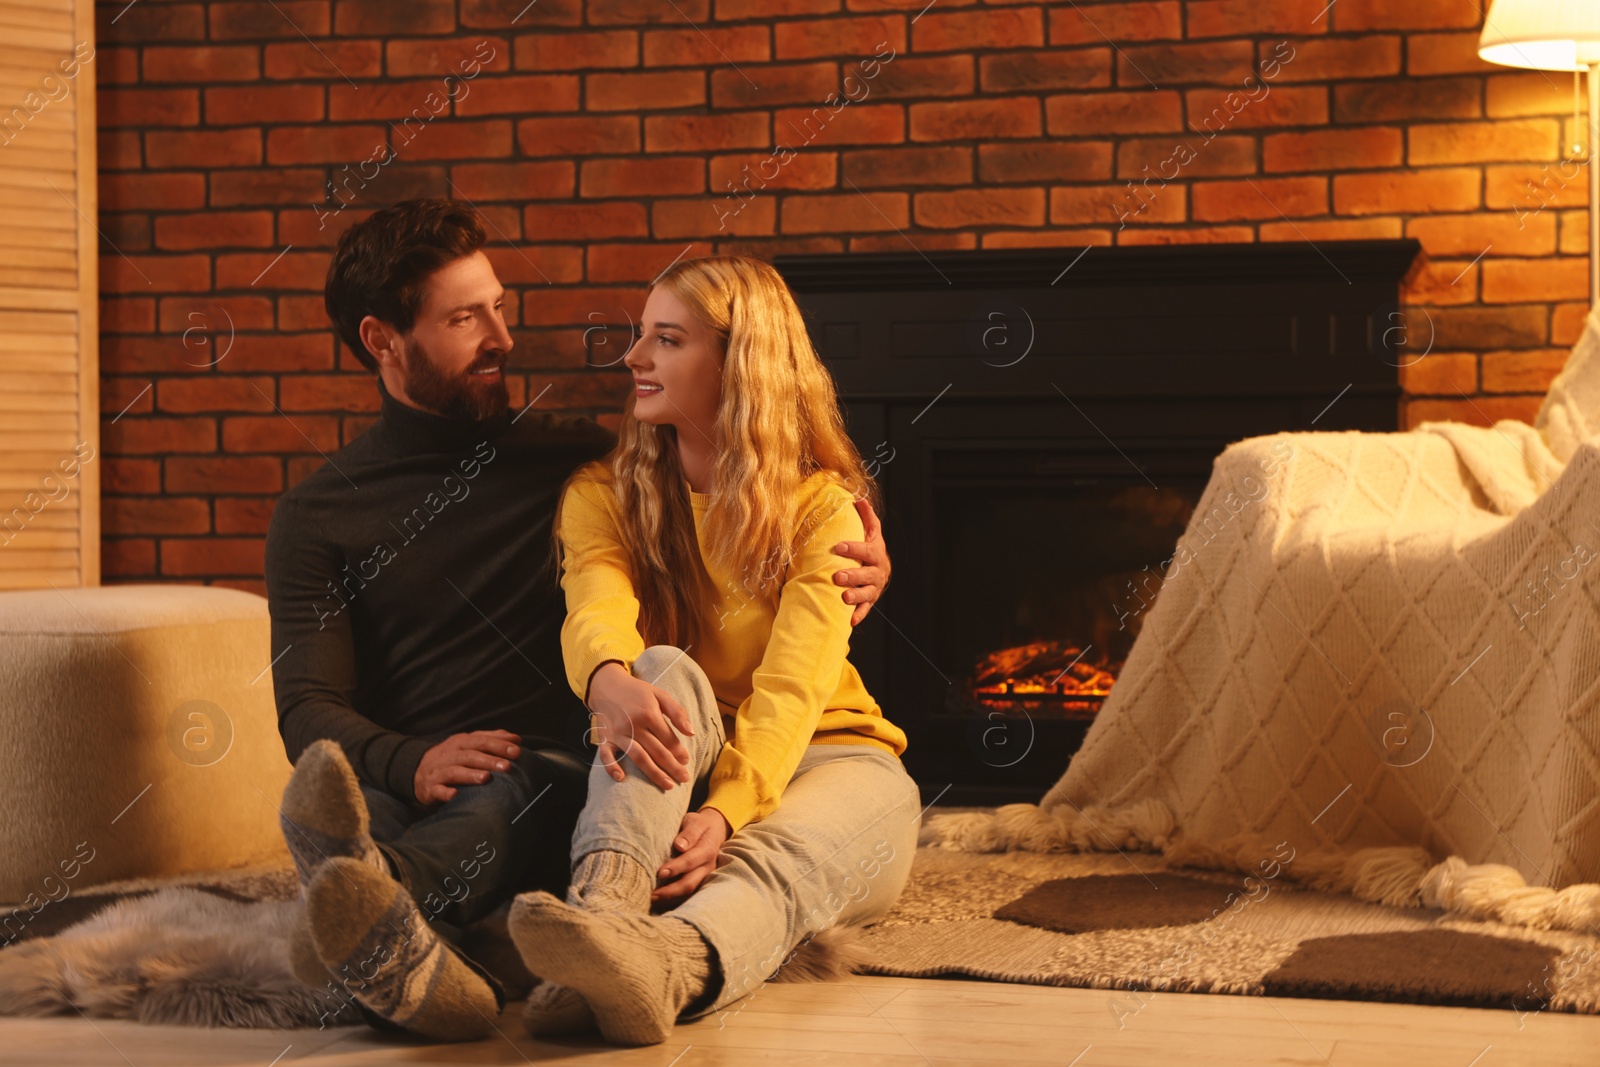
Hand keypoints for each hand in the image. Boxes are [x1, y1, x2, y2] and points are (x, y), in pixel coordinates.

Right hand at [413, 729, 520, 804]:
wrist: (417, 771)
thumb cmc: (452, 758)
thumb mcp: (468, 744)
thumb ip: (491, 739)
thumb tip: (516, 738)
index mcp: (461, 742)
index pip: (482, 741)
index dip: (499, 745)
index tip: (517, 751)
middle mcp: (450, 755)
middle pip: (470, 755)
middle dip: (489, 760)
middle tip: (508, 767)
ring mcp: (439, 771)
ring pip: (454, 771)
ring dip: (470, 775)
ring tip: (486, 778)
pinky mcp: (430, 788)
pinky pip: (437, 790)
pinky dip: (445, 793)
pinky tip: (455, 795)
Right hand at [586, 661, 694, 790]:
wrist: (606, 685)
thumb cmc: (637, 692)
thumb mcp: (659, 695)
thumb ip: (677, 712)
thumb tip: (691, 733)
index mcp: (648, 713)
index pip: (668, 738)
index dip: (679, 751)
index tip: (686, 761)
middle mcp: (633, 725)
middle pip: (656, 750)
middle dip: (672, 766)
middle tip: (684, 778)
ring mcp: (618, 733)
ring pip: (638, 756)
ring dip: (653, 773)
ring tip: (668, 784)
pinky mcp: (604, 738)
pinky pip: (606, 755)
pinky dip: (612, 767)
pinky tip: (621, 779)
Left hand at [651, 807, 730, 905]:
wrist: (715, 829)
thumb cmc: (700, 825)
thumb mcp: (696, 822)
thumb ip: (689, 833)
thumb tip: (679, 846)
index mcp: (707, 850)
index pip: (690, 861)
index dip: (675, 868)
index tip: (660, 873)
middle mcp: (708, 867)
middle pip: (690, 883)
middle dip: (671, 890)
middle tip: (653, 895)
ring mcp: (705, 876)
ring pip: (689, 892)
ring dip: (671, 898)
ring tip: (653, 900)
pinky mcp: (700, 882)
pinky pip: (688, 894)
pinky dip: (674, 899)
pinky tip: (660, 901)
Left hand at [833, 497, 890, 625]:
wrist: (880, 569)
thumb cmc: (870, 548)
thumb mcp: (871, 531)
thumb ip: (866, 517)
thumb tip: (859, 498)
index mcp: (876, 553)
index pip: (866, 550)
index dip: (854, 548)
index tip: (839, 546)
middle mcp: (878, 571)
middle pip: (867, 574)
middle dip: (853, 575)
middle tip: (837, 576)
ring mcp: (874, 588)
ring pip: (867, 593)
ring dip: (856, 596)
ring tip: (844, 597)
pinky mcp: (870, 601)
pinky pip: (865, 609)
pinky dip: (859, 615)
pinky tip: (850, 621)